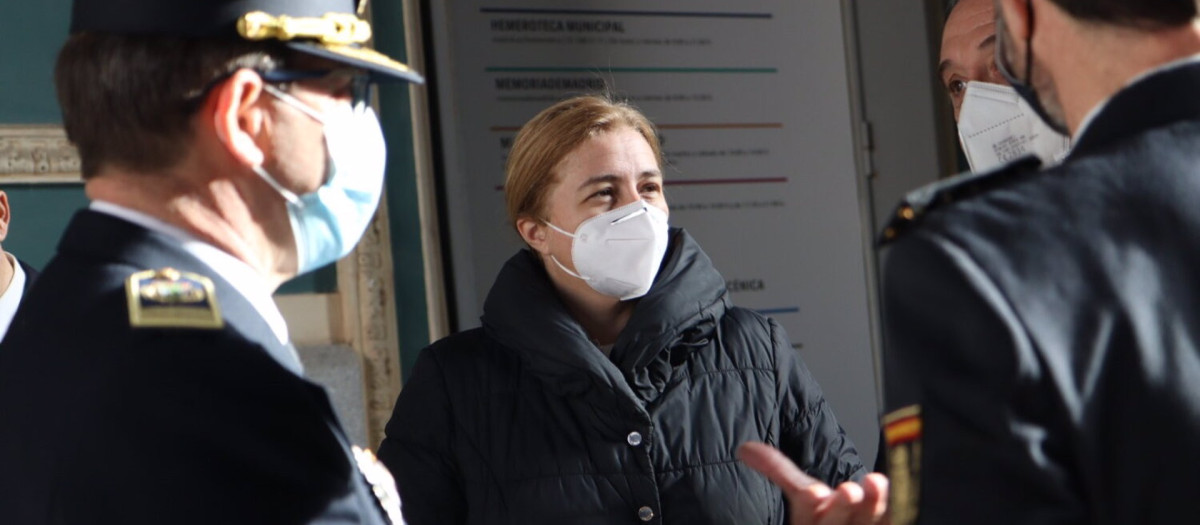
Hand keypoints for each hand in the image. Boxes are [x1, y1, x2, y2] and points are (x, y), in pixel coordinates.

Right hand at [738, 442, 888, 524]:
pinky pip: (894, 521)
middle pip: (835, 522)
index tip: (814, 492)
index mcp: (808, 522)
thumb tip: (745, 449)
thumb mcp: (803, 499)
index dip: (810, 503)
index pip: (806, 511)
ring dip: (874, 507)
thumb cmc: (825, 519)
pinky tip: (905, 499)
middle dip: (841, 508)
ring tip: (877, 484)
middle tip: (848, 491)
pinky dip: (897, 512)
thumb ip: (778, 470)